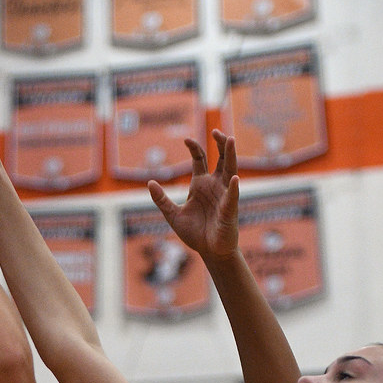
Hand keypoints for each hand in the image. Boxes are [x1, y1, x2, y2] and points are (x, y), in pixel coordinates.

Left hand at [148, 130, 239, 263]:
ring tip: (230, 140)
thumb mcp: (173, 215)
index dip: (194, 148)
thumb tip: (150, 183)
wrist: (209, 251)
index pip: (200, 159)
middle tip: (216, 131)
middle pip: (220, 158)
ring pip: (230, 170)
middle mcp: (215, 186)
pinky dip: (233, 188)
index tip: (186, 139)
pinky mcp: (230, 209)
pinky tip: (233, 178)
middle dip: (219, 144)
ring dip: (230, 155)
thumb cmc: (195, 233)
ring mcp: (224, 195)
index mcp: (200, 184)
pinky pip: (232, 196)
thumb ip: (161, 200)